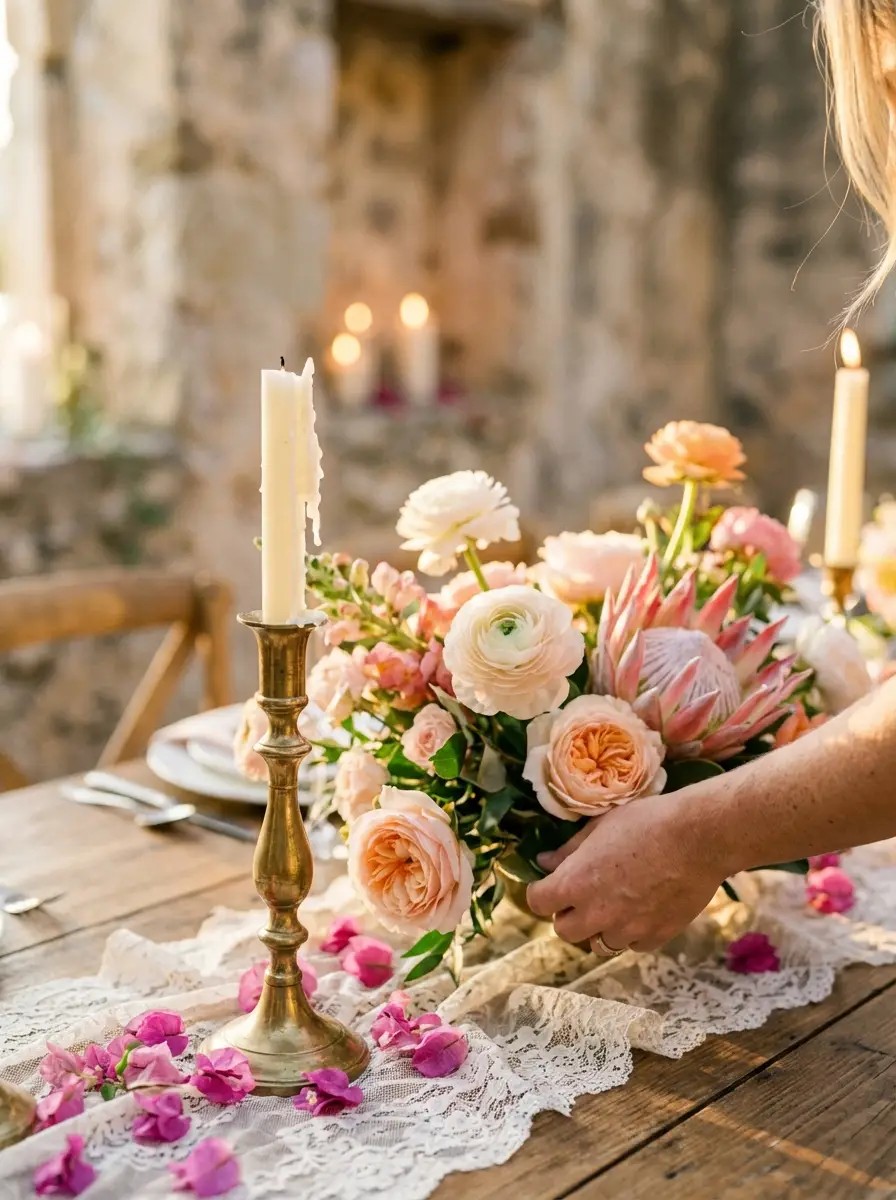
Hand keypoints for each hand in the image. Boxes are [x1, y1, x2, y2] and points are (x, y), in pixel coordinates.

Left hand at [526, 791, 727, 952]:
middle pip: (565, 931)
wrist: (698, 838)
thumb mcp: (600, 826)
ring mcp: (626, 930)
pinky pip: (633, 945)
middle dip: (568, 915)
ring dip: (600, 928)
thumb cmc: (646, 822)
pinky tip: (642, 910)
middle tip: (583, 897)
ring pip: (599, 944)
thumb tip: (545, 862)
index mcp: (575, 883)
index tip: (550, 885)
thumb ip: (569, 850)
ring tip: (615, 905)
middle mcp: (596, 914)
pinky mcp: (655, 937)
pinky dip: (632, 933)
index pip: (538, 903)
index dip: (542, 893)